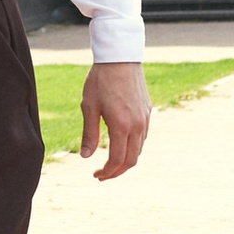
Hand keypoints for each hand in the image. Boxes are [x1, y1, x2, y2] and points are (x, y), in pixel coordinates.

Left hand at [78, 61, 150, 181]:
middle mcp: (137, 125)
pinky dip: (133, 147)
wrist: (120, 58)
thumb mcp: (89, 107)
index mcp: (121, 125)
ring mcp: (145, 119)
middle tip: (102, 174)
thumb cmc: (100, 80)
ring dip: (126, 160)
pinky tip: (121, 145)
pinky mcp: (147, 112)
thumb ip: (89, 134)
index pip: (117, 160)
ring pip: (139, 149)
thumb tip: (85, 156)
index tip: (96, 175)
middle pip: (132, 160)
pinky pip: (143, 137)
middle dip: (117, 171)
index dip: (107, 172)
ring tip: (110, 162)